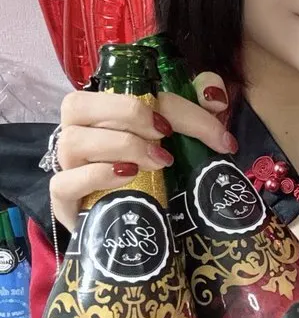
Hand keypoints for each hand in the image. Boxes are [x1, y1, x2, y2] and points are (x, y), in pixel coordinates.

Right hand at [51, 71, 236, 230]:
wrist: (134, 224)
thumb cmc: (155, 174)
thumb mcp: (182, 141)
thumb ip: (200, 109)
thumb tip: (214, 99)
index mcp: (101, 111)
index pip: (131, 93)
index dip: (178, 109)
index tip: (216, 138)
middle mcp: (78, 134)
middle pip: (78, 105)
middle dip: (128, 113)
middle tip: (165, 138)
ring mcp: (67, 168)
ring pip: (72, 141)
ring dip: (119, 146)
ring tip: (155, 163)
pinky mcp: (64, 202)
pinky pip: (63, 184)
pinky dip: (97, 176)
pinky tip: (127, 178)